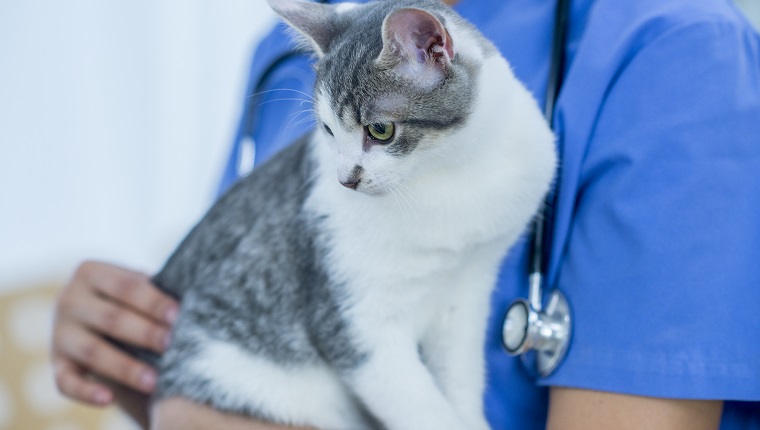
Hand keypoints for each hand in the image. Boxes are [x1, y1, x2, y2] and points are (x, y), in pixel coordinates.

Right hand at [51, 260, 179, 405]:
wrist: (90, 317)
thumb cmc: (127, 299)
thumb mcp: (134, 288)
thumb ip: (154, 292)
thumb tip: (194, 305)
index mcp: (90, 272)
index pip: (126, 286)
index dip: (153, 301)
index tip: (178, 315)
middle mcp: (69, 300)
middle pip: (111, 318)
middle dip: (144, 333)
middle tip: (171, 344)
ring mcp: (60, 333)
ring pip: (93, 352)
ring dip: (125, 368)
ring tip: (154, 381)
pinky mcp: (57, 363)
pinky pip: (66, 382)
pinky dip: (86, 392)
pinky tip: (108, 399)